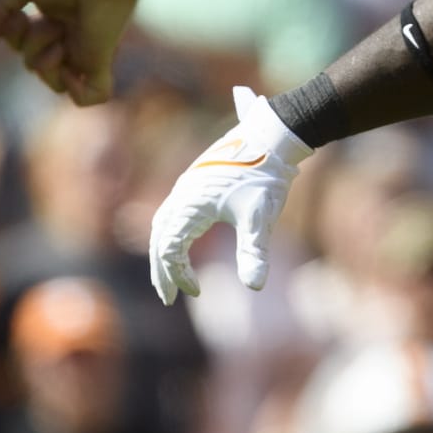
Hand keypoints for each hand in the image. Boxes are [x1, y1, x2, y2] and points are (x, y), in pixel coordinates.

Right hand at [0, 0, 137, 105]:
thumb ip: (3, 7)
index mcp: (55, 25)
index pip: (26, 48)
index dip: (15, 38)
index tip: (20, 17)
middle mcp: (71, 41)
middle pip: (37, 67)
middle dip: (31, 47)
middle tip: (50, 24)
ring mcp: (87, 53)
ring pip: (57, 84)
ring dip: (45, 63)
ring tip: (59, 39)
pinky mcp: (101, 61)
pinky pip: (93, 95)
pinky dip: (77, 92)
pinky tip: (69, 71)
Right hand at [148, 86, 313, 304]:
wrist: (273, 134)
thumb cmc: (266, 175)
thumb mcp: (260, 217)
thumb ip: (254, 252)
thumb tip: (255, 287)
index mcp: (190, 205)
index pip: (169, 250)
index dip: (178, 275)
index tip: (196, 293)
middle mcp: (181, 194)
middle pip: (159, 239)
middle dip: (161, 270)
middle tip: (168, 298)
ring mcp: (186, 185)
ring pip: (163, 224)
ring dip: (164, 251)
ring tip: (172, 274)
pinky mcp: (196, 179)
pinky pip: (172, 211)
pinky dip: (172, 233)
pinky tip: (184, 243)